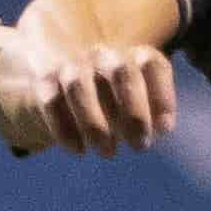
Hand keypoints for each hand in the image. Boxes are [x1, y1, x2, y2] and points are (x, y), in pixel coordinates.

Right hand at [0, 24, 173, 157]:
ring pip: (79, 87)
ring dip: (94, 123)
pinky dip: (65, 129)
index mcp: (131, 58)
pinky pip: (51, 102)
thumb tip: (161, 127)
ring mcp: (72, 67)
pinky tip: (78, 150)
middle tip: (140, 146)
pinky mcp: (45, 83)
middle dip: (134, 112)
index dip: (162, 96)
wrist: (57, 91)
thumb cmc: (109, 104)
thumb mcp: (134, 108)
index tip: (165, 130)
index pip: (152, 64)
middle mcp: (103, 57)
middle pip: (122, 72)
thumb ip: (150, 116)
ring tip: (108, 152)